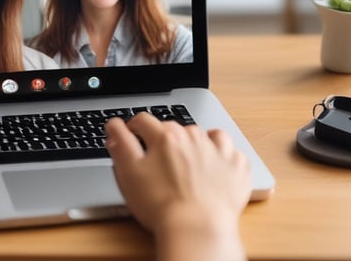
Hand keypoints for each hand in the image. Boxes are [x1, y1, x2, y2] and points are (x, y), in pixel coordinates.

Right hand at [104, 113, 251, 260]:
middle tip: (158, 159)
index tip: (132, 136)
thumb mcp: (128, 172)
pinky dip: (222, 154)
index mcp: (164, 137)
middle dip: (163, 139)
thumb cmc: (160, 205)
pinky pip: (230, 150)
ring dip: (194, 142)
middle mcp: (192, 137)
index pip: (144, 121)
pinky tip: (214, 164)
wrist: (197, 229)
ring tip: (187, 160)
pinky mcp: (235, 166)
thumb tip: (114, 125)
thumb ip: (121, 144)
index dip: (133, 128)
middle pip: (173, 128)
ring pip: (203, 134)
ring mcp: (217, 150)